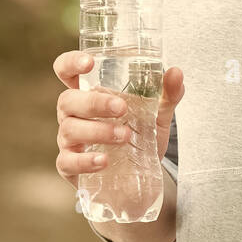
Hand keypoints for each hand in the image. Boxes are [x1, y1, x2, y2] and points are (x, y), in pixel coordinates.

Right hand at [54, 49, 184, 187]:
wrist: (140, 179)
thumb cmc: (140, 137)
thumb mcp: (157, 114)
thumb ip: (168, 94)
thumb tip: (176, 72)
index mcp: (88, 93)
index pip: (66, 70)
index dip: (72, 63)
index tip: (90, 63)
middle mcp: (73, 114)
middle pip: (67, 100)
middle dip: (94, 102)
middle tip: (122, 108)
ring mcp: (68, 140)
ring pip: (69, 129)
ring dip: (98, 131)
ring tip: (125, 136)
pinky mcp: (69, 166)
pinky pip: (68, 162)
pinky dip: (86, 161)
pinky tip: (104, 161)